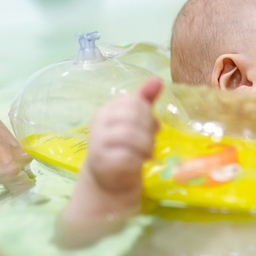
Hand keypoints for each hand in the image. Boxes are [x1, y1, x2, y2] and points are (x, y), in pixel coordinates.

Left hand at [0, 71, 31, 180]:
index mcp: (4, 169)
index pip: (23, 187)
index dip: (11, 193)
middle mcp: (14, 153)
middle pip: (20, 172)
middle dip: (5, 177)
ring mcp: (11, 138)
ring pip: (14, 157)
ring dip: (1, 162)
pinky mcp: (4, 126)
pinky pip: (8, 144)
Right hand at [85, 77, 162, 193]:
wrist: (108, 176)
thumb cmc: (124, 144)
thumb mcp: (135, 120)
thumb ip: (145, 100)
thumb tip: (157, 80)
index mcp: (107, 109)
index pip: (134, 101)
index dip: (147, 114)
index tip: (150, 126)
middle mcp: (99, 123)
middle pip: (134, 117)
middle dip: (148, 130)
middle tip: (150, 141)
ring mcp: (98, 142)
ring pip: (131, 136)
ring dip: (146, 146)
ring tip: (146, 152)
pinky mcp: (102, 162)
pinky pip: (127, 156)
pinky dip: (138, 160)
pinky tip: (139, 162)